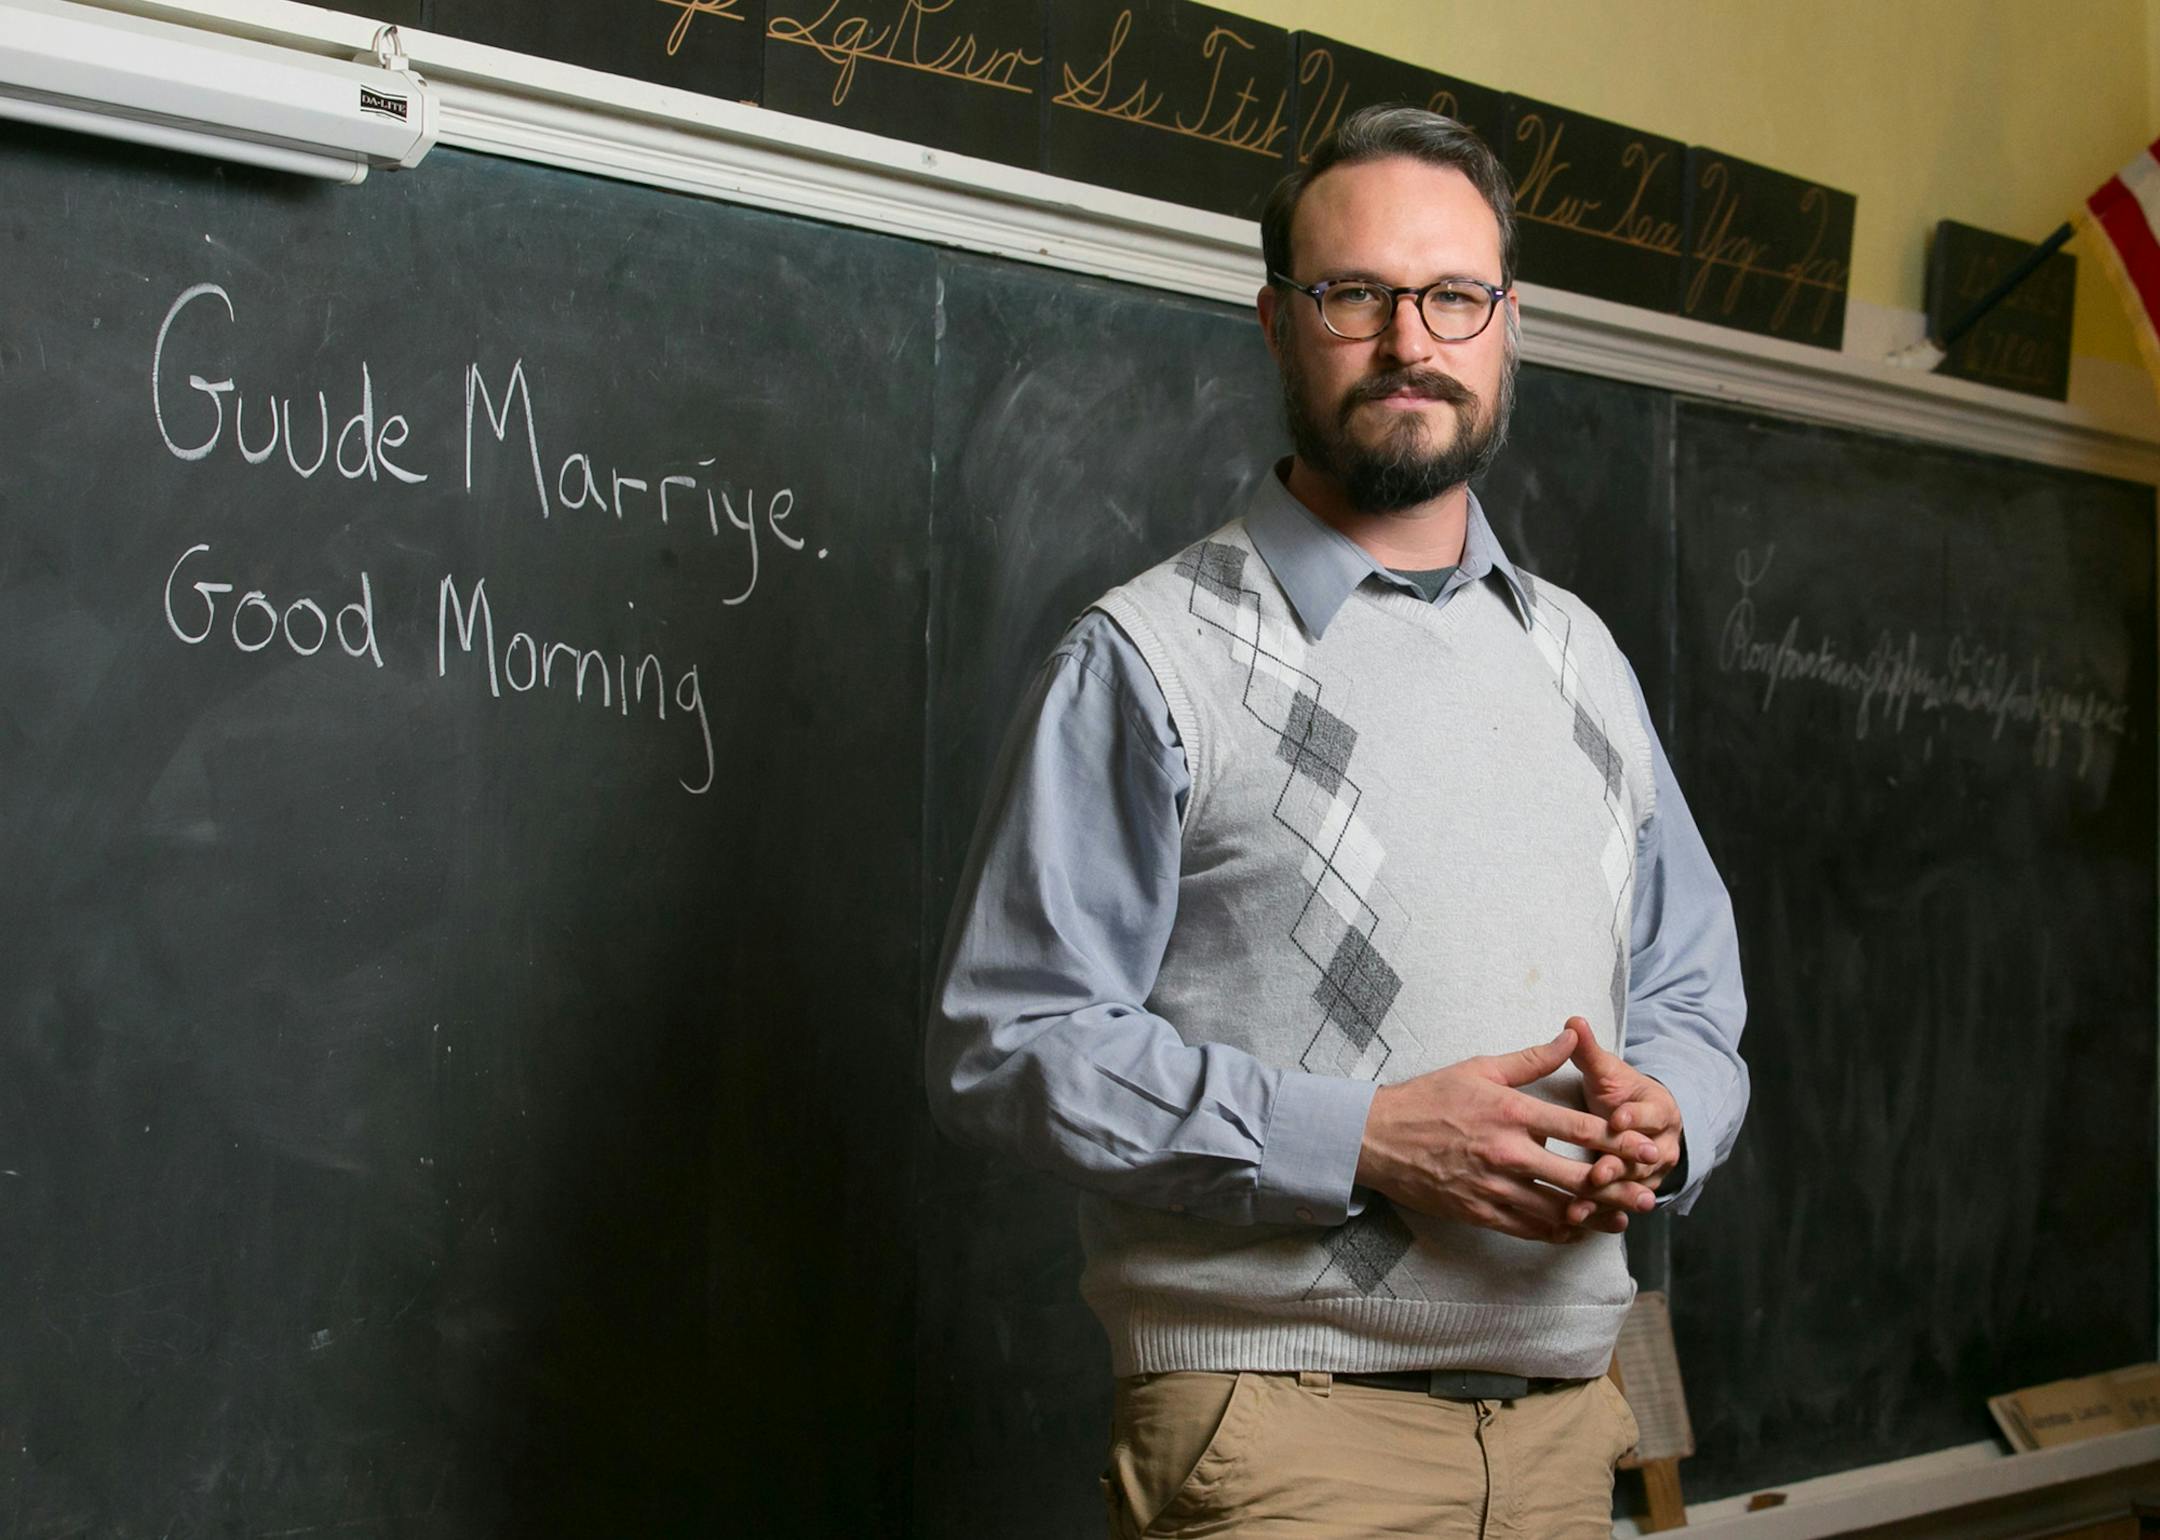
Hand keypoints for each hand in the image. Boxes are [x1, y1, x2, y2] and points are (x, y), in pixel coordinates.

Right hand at [1355, 1026, 1661, 1244]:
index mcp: (1511, 1112)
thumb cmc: (1428, 1098)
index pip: (1578, 1129)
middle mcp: (1507, 1153)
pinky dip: (1558, 1231)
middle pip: (1578, 1177)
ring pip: (1558, 1210)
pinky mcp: (1479, 1212)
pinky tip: (1577, 1229)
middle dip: (1619, 1187)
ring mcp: (1493, 1187)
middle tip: (1650, 1193)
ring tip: (1624, 1218)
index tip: (1645, 1146)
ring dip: (1595, 1216)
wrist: (1377, 1138)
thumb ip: (1532, 1058)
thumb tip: (1572, 1035)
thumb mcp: (1480, 1068)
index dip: (1619, 1140)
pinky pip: (1529, 1229)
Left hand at [1562, 1015, 1684, 1226]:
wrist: (1638, 1124)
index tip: (1617, 1118)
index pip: (1650, 1114)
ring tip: (1580, 1206)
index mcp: (1660, 1111)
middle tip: (1598, 1172)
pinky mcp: (1633, 1193)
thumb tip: (1573, 1020)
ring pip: (1631, 1186)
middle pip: (1642, 1157)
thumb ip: (1590, 1051)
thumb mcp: (1607, 1072)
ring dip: (1607, 1197)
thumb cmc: (1620, 1094)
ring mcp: (1650, 1173)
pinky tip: (1574, 1221)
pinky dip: (1597, 1214)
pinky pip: (1617, 1206)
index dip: (1634, 1117)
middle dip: (1619, 1165)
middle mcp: (1662, 1145)